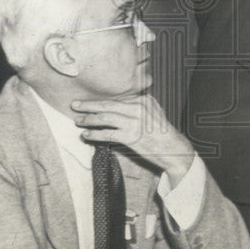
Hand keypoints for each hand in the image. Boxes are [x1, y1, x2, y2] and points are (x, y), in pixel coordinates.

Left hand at [71, 94, 194, 185]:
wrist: (174, 149)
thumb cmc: (163, 133)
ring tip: (77, 121)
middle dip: (89, 105)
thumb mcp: (154, 113)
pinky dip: (95, 134)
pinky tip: (86, 135)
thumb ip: (138, 107)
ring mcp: (135, 122)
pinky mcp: (131, 136)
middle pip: (108, 105)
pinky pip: (108, 134)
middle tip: (75, 104)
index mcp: (143, 100)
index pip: (117, 99)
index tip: (87, 102)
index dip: (100, 101)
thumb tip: (118, 106)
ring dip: (89, 119)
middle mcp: (138, 108)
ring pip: (106, 118)